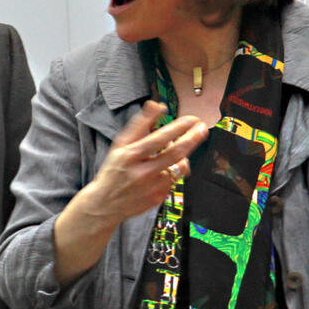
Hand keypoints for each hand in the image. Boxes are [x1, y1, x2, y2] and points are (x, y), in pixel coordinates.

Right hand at [54, 101, 207, 283]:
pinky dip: (173, 172)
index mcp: (130, 156)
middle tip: (203, 128)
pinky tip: (163, 170)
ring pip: (179, 167)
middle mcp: (142, 172)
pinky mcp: (159, 198)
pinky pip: (174, 180)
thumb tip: (157, 104)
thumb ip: (140, 124)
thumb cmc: (114, 169)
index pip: (159, 139)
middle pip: (175, 153)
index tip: (191, 119)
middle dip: (192, 139)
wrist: (105, 203)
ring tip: (180, 150)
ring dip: (183, 156)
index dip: (178, 128)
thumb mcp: (120, 145)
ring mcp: (152, 187)